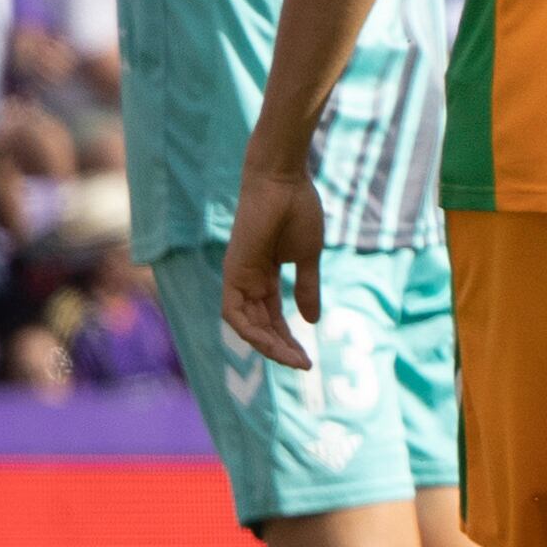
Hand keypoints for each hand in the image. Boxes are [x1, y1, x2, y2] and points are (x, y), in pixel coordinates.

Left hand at [219, 167, 326, 369]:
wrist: (284, 182)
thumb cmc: (298, 211)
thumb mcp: (307, 258)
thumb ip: (308, 288)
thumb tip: (312, 321)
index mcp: (263, 277)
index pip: (272, 318)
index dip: (288, 340)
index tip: (308, 358)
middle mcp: (247, 281)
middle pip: (259, 325)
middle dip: (281, 348)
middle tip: (304, 364)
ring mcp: (238, 276)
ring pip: (245, 325)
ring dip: (268, 345)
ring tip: (294, 359)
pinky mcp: (234, 271)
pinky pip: (234, 312)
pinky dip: (251, 331)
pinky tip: (272, 343)